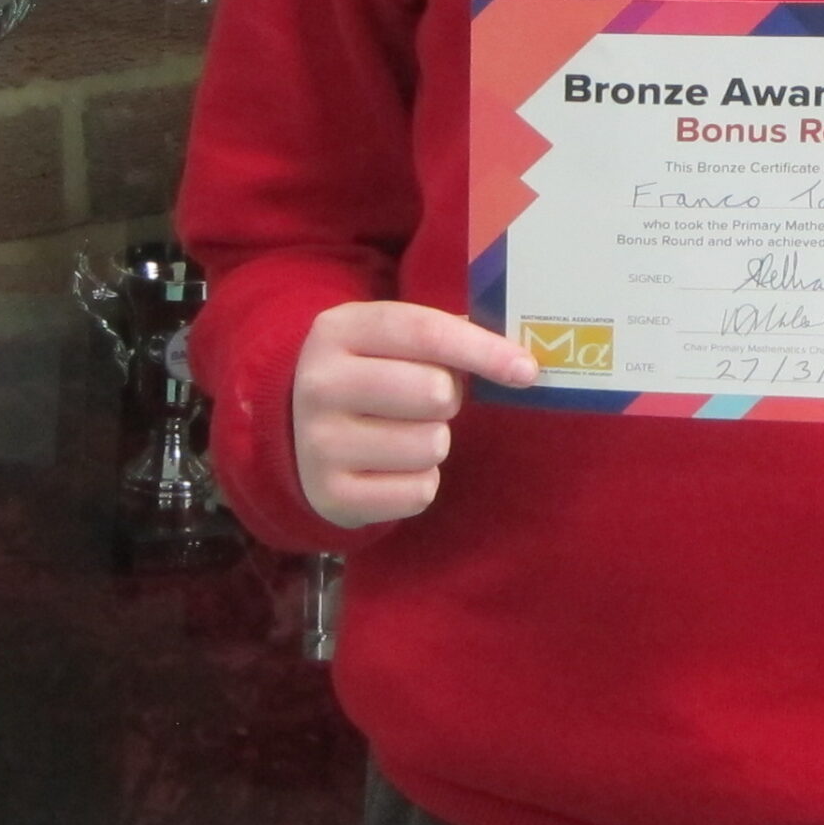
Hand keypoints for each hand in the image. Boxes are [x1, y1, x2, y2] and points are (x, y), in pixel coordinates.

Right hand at [292, 301, 537, 528]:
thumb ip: (446, 334)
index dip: (482, 349)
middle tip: (428, 400)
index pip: (425, 331)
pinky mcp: (331, 494)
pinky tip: (392, 468)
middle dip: (448, 399)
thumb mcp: (389, 339)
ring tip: (404, 433)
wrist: (297, 430)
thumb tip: (521, 359)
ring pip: (431, 445)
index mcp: (338, 329)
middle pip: (433, 392)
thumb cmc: (370, 373)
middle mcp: (320, 384)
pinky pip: (419, 492)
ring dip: (435, 442)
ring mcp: (319, 443)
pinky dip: (421, 482)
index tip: (527, 370)